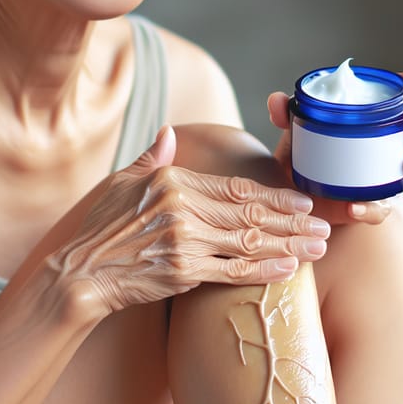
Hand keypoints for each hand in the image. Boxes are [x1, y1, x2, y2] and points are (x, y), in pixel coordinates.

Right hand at [50, 126, 330, 317]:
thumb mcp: (122, 182)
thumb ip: (152, 157)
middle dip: (291, 220)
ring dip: (288, 244)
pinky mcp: (183, 272)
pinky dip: (263, 270)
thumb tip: (168, 131)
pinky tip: (288, 269)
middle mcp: (184, 208)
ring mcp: (185, 241)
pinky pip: (232, 271)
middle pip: (250, 214)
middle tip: (321, 224)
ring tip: (317, 247)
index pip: (235, 187)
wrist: (80, 270)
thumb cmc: (101, 225)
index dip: (273, 194)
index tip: (300, 199)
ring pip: (249, 242)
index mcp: (173, 181)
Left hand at [267, 70, 402, 225]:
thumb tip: (276, 101)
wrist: (294, 194)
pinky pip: (382, 207)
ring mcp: (388, 171)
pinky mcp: (375, 202)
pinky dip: (372, 208)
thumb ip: (286, 112)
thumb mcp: (293, 129)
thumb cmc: (303, 150)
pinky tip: (355, 207)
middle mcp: (390, 140)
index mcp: (376, 113)